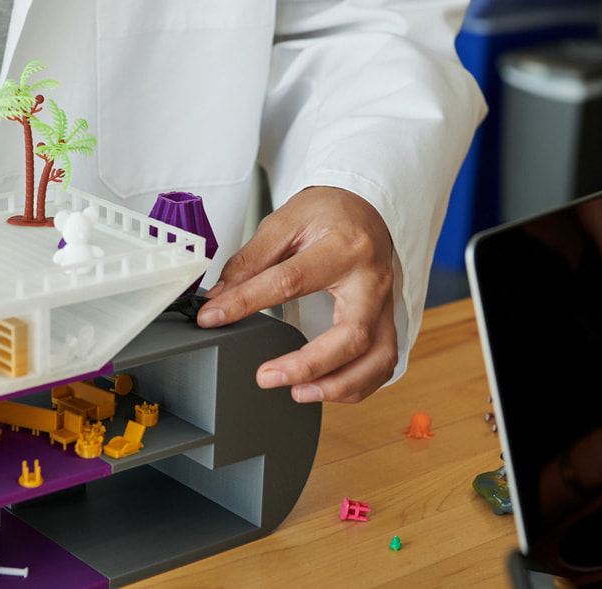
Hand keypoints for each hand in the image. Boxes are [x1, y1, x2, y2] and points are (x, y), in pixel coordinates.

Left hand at [196, 186, 397, 402]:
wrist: (367, 209)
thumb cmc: (328, 214)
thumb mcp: (284, 223)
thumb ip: (250, 261)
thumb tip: (219, 298)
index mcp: (343, 248)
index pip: (290, 281)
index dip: (246, 302)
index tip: (213, 318)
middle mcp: (372, 280)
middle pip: (351, 335)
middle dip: (308, 365)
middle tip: (266, 377)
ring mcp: (386, 305)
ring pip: (377, 359)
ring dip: (338, 385)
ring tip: (297, 393)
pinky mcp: (388, 322)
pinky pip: (383, 364)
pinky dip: (356, 385)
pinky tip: (324, 390)